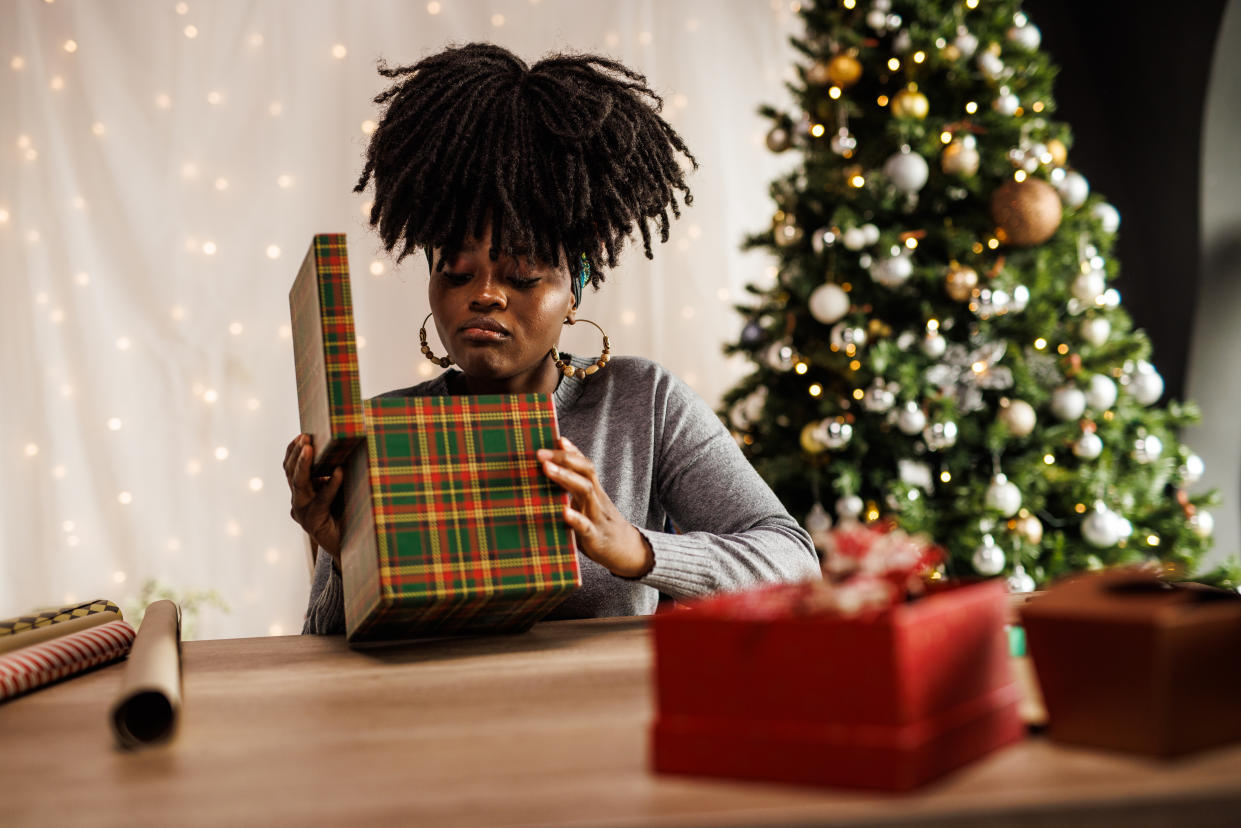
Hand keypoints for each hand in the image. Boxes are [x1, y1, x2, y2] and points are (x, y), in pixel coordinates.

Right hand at [283, 434, 344, 565]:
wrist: (352, 547)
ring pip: (298, 484)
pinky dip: (331, 484)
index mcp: (302, 493)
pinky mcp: (313, 522)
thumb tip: (340, 452)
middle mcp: (298, 502)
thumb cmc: (348, 516)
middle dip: (296, 453)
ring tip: (310, 447)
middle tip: (304, 437)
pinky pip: (321, 500)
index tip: (301, 435)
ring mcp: (303, 513)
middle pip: (290, 473)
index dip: (293, 451)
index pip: (290, 469)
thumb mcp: (339, 491)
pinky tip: (338, 472)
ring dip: (304, 464)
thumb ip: (333, 476)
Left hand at [537, 437, 653, 578]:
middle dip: (563, 458)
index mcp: (594, 491)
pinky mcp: (596, 537)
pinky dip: (575, 518)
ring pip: (585, 491)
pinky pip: (586, 526)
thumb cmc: (600, 525)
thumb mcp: (589, 504)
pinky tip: (564, 512)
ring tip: (547, 468)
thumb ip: (573, 490)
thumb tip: (549, 473)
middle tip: (540, 453)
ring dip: (565, 478)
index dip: (572, 451)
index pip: (585, 465)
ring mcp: (597, 516)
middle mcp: (597, 499)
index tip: (557, 438)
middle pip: (585, 472)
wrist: (628, 552)